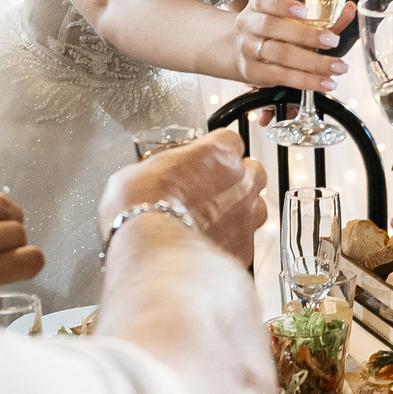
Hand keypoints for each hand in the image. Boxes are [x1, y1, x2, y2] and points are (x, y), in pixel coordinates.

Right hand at [99, 129, 266, 265]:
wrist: (155, 253)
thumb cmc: (143, 210)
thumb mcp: (136, 173)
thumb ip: (157, 169)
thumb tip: (147, 176)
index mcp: (217, 154)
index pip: (229, 140)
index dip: (215, 152)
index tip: (202, 161)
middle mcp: (239, 182)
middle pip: (252, 171)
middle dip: (235, 179)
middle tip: (209, 190)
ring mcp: (246, 216)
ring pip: (256, 206)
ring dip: (239, 210)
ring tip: (212, 219)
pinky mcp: (244, 248)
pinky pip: (246, 240)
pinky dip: (232, 241)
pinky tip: (209, 244)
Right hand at [230, 0, 351, 90]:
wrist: (240, 49)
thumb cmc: (275, 30)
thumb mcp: (292, 19)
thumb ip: (323, 16)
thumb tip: (350, 9)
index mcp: (257, 5)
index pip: (264, 0)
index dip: (283, 4)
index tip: (305, 10)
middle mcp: (248, 24)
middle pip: (271, 27)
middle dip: (305, 35)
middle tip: (332, 41)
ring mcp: (247, 49)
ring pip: (277, 54)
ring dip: (311, 63)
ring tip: (337, 67)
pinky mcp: (252, 72)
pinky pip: (279, 77)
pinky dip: (304, 81)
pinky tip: (323, 82)